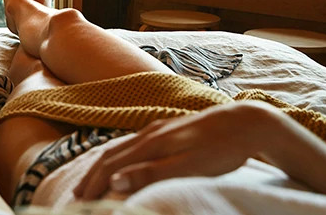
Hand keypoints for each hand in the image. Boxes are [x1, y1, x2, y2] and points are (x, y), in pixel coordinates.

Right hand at [73, 101, 275, 199]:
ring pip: (121, 148)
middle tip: (77, 198)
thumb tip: (115, 182)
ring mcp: (159, 129)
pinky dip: (119, 158)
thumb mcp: (189, 165)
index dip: (94, 185)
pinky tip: (123, 164)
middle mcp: (150, 133)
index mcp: (151, 143)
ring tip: (93, 183)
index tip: (80, 204)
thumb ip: (151, 174)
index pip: (111, 166)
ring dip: (103, 167)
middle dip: (91, 177)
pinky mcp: (169, 130)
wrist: (248, 121)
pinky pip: (133, 145)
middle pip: (111, 155)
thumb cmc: (222, 149)